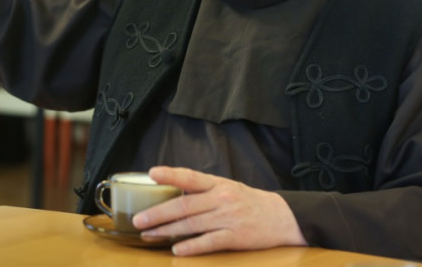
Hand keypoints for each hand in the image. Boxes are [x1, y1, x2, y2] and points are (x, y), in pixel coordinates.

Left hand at [131, 166, 306, 255]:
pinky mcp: (236, 237)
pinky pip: (209, 242)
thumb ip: (203, 190)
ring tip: (149, 235)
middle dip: (158, 213)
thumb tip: (173, 191)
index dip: (171, 174)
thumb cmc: (249, 202)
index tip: (151, 174)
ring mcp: (228, 218)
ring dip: (167, 231)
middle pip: (184, 205)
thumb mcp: (228, 188)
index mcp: (218, 184)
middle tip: (139, 219)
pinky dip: (191, 246)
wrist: (283, 217)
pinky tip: (177, 249)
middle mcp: (222, 199)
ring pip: (192, 224)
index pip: (190, 176)